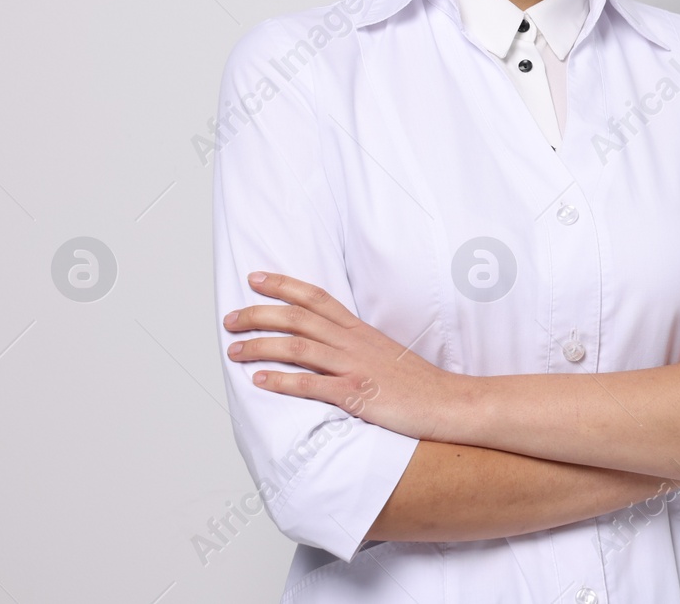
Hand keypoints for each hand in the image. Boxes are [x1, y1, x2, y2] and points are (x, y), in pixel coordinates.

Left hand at [224, 271, 448, 439]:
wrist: (448, 402)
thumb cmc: (417, 383)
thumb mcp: (385, 352)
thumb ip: (356, 345)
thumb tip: (327, 343)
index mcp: (359, 330)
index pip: (316, 297)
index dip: (283, 285)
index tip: (255, 278)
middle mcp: (353, 342)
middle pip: (299, 318)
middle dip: (260, 314)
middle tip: (231, 318)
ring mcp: (355, 367)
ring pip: (298, 347)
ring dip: (261, 346)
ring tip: (234, 350)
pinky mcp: (357, 394)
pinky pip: (312, 385)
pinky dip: (282, 382)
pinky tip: (260, 381)